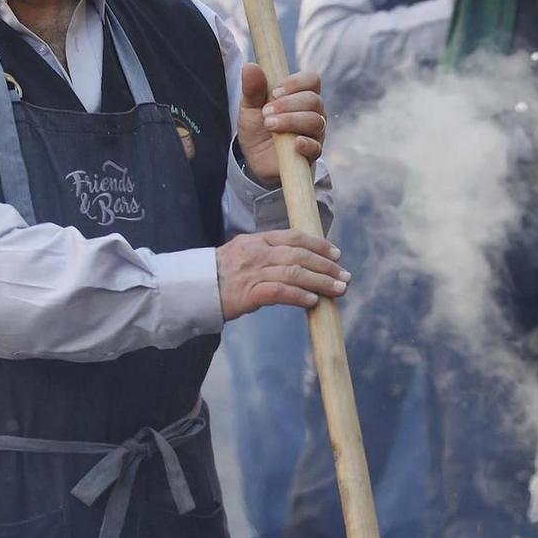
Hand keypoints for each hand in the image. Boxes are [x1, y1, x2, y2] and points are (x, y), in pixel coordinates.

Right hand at [216, 231, 348, 319]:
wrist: (192, 290)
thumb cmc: (218, 276)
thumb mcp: (242, 255)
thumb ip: (266, 255)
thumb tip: (295, 263)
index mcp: (256, 240)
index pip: (294, 236)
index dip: (318, 244)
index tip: (335, 253)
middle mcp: (257, 253)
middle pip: (300, 255)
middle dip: (326, 265)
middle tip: (344, 275)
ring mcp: (252, 272)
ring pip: (295, 272)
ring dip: (321, 281)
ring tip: (338, 289)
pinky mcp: (248, 293)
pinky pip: (280, 292)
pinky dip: (300, 295)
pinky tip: (314, 301)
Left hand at [237, 64, 325, 184]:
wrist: (255, 158)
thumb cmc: (257, 127)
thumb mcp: (250, 106)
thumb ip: (252, 87)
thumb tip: (250, 66)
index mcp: (301, 95)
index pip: (312, 80)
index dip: (296, 83)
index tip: (275, 92)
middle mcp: (313, 112)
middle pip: (313, 100)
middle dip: (288, 104)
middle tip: (265, 112)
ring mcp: (315, 133)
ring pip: (315, 121)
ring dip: (291, 121)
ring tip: (269, 125)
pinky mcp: (312, 153)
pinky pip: (317, 146)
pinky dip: (306, 143)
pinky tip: (294, 143)